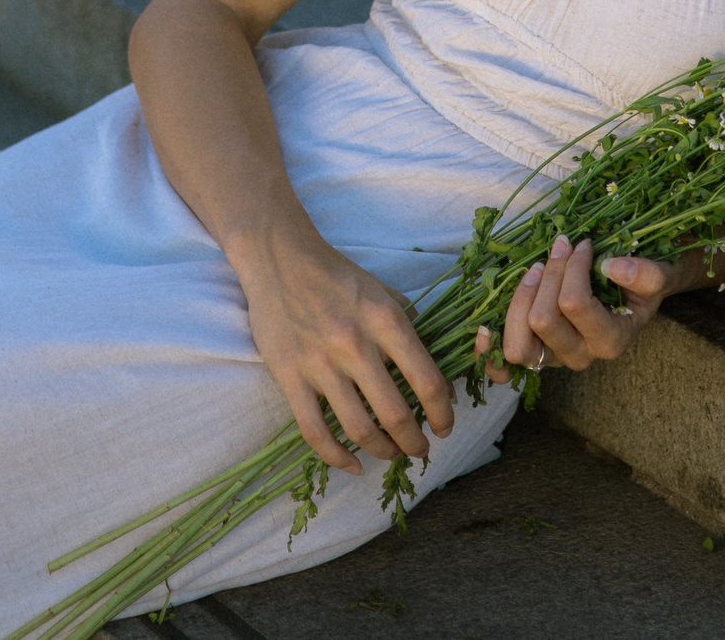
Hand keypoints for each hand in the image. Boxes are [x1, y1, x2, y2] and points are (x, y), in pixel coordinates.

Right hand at [231, 225, 455, 475]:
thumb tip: (439, 381)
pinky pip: (314, 431)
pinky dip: (336, 457)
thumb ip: (412, 330)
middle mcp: (354, 344)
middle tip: (420, 449)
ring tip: (392, 454)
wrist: (279, 258)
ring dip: (383, 451)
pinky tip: (353, 466)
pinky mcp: (289, 376)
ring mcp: (319, 363)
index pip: (426, 381)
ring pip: (359, 428)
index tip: (445, 426)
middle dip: (415, 441)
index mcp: (385, 320)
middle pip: (395, 414)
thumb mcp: (384, 293)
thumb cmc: (338, 277)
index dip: (443, 412)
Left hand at [473, 236, 672, 381]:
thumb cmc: (643, 283)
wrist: (637, 296)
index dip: (571, 267)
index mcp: (611, 341)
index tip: (581, 243)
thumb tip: (612, 266)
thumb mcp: (658, 275)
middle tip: (558, 248)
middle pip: (542, 320)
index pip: (574, 303)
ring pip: (518, 345)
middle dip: (547, 276)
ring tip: (535, 271)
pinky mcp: (534, 354)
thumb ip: (647, 274)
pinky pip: (502, 365)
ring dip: (520, 299)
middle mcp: (581, 356)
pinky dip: (488, 350)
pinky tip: (485, 326)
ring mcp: (553, 359)